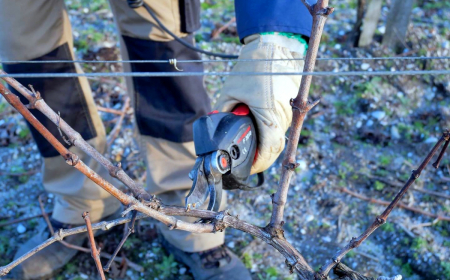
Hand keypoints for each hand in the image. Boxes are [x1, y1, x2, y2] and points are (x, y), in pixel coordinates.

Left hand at [215, 33, 305, 173]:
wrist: (274, 47)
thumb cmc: (252, 67)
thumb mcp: (230, 90)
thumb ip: (222, 112)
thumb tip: (216, 126)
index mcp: (269, 113)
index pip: (270, 148)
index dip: (259, 162)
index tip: (248, 167)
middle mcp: (283, 115)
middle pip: (275, 147)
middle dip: (261, 157)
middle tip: (246, 161)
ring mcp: (290, 111)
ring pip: (279, 137)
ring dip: (266, 144)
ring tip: (250, 145)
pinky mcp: (292, 106)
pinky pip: (282, 126)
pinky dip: (270, 133)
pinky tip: (259, 130)